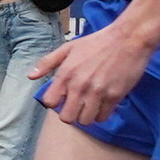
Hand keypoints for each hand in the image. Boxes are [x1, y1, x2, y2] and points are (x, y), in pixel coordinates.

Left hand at [30, 19, 154, 126]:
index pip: (50, 102)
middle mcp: (79, 86)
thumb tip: (31, 76)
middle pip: (67, 118)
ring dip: (87, 116)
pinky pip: (104, 116)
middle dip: (70, 114)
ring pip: (86, 121)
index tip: (63, 98)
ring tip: (91, 106)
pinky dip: (102, 113)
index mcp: (65, 74)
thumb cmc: (97, 42)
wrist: (128, 38)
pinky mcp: (115, 96)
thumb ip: (48, 62)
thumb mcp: (68, 47)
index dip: (55, 102)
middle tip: (77, 106)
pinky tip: (103, 104)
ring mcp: (97, 93)